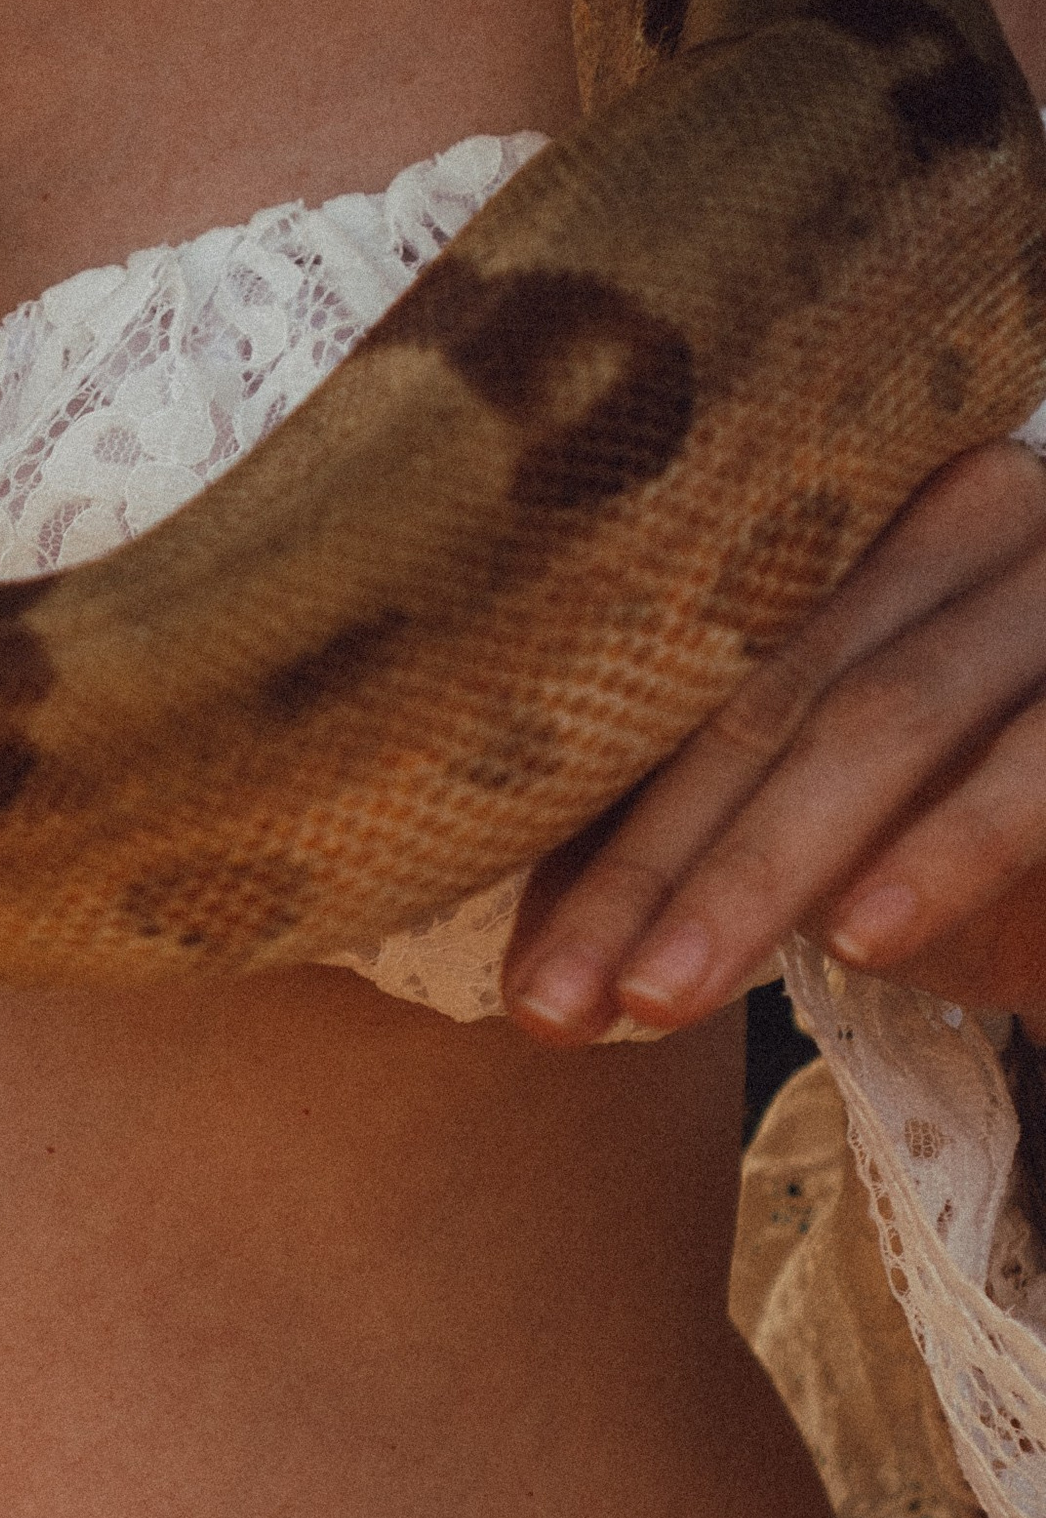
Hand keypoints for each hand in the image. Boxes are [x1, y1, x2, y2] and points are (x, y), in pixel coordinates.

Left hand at [503, 441, 1045, 1043]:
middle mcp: (959, 513)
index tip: (523, 982)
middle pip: (762, 697)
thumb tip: (538, 965)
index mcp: (853, 522)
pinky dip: (947, 849)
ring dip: (760, 870)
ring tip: (663, 994)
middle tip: (557, 1004)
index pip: (687, 678)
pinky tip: (860, 938)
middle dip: (648, 869)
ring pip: (883, 718)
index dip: (593, 828)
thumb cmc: (977, 818)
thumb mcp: (833, 828)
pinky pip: (1033, 760)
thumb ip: (701, 834)